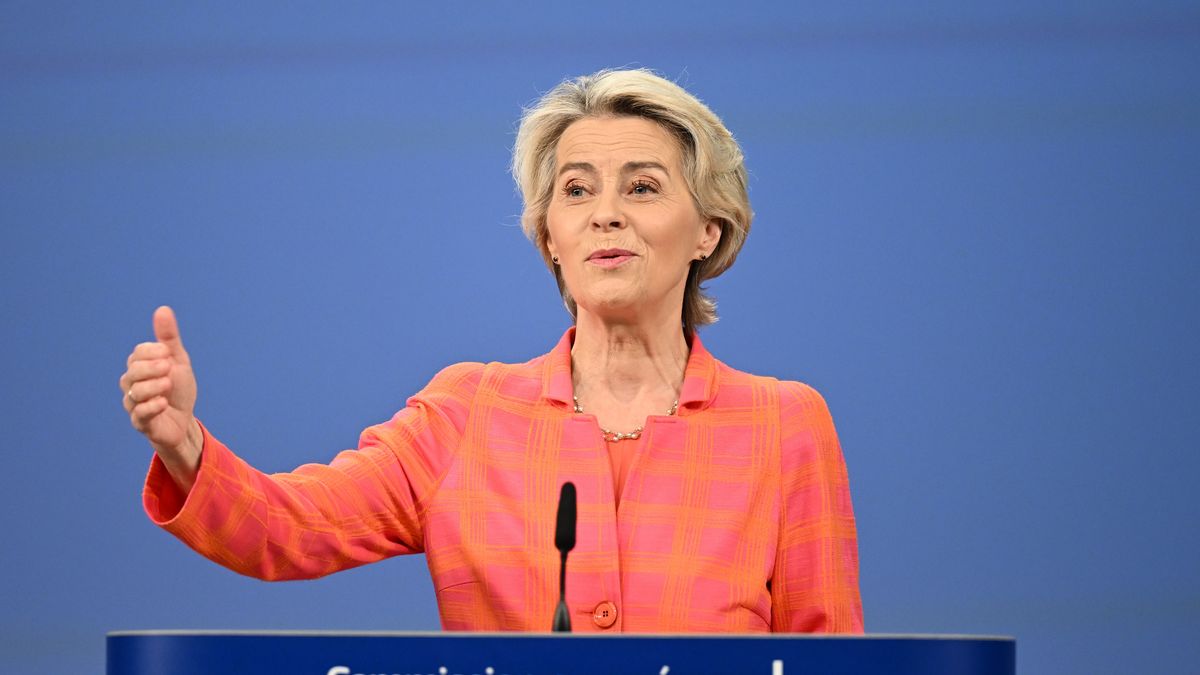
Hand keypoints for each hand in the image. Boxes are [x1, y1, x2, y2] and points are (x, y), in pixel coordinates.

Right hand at [121, 306, 201, 487]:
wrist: (184, 421)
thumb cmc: (179, 389)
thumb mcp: (178, 361)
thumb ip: (168, 338)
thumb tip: (162, 309)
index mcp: (140, 367)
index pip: (138, 353)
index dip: (151, 351)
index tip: (168, 353)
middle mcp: (132, 384)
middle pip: (133, 372)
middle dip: (151, 368)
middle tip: (168, 367)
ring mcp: (134, 404)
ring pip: (135, 393)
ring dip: (153, 387)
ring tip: (168, 385)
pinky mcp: (141, 423)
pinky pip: (140, 414)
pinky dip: (152, 407)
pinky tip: (164, 403)